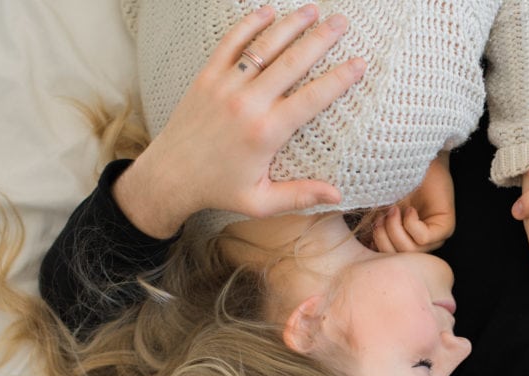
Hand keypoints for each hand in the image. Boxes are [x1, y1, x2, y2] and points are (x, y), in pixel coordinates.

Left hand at [114, 5, 365, 237]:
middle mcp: (247, 104)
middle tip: (342, 22)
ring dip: (290, 25)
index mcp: (266, 133)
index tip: (359, 62)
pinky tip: (269, 11)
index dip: (338, 79)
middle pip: (292, 62)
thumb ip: (300, 196)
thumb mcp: (261, 202)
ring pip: (263, 47)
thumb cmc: (218, 189)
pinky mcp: (206, 77)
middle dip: (320, 39)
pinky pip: (230, 43)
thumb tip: (338, 194)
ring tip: (313, 10)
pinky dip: (249, 24)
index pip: (312, 98)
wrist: (169, 177)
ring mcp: (224, 86)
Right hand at [373, 152, 454, 252]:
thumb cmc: (395, 183)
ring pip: (411, 251)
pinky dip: (411, 224)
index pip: (390, 258)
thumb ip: (374, 229)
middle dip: (384, 238)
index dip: (377, 243)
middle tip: (382, 217)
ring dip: (396, 230)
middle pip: (399, 257)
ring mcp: (436, 237)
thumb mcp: (379, 209)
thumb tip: (366, 247)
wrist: (413, 159)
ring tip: (394, 210)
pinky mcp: (446, 228)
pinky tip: (410, 209)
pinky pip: (423, 239)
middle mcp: (422, 243)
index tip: (374, 222)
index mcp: (405, 241)